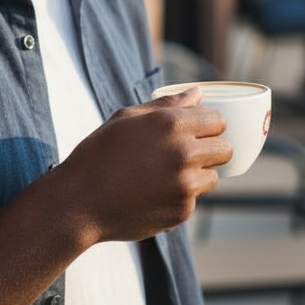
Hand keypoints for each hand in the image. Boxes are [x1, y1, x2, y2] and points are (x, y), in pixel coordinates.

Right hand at [55, 88, 230, 243]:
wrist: (78, 202)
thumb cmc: (98, 154)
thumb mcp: (126, 118)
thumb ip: (167, 105)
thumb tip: (197, 93)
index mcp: (172, 124)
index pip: (218, 120)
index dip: (209, 125)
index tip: (199, 131)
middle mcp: (184, 153)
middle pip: (226, 149)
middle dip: (212, 149)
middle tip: (189, 153)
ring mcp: (185, 185)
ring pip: (213, 177)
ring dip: (199, 175)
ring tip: (168, 175)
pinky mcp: (181, 211)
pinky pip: (194, 200)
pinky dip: (181, 197)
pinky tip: (154, 194)